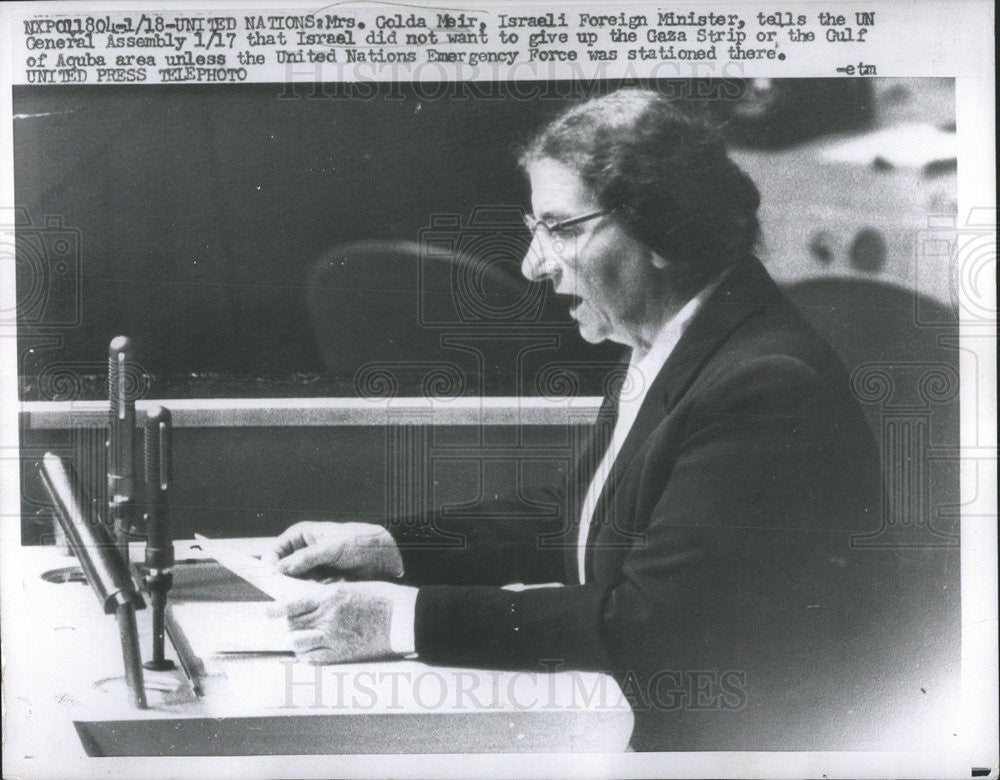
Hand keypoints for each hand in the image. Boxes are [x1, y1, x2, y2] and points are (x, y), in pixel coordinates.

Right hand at [263, 521, 403, 579]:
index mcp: (302, 535)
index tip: (271, 576)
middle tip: (296, 586)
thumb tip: (280, 568)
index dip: (270, 562)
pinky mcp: (322, 582)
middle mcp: (303, 551)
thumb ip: (306, 558)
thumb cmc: (359, 542)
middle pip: (284, 569)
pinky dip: (317, 591)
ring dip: (306, 586)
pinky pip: (310, 590)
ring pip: (296, 582)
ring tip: (322, 582)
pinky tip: (332, 585)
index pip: (276, 549)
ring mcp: (312, 568)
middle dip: (289, 579)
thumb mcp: (332, 547)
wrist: (384, 557)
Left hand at [268, 580, 415, 663]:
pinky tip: (310, 652)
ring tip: (300, 639)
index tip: (268, 612)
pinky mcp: (342, 653)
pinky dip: (307, 656)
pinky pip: (313, 659)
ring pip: (299, 642)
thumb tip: (312, 602)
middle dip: (290, 624)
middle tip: (292, 624)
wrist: (403, 617)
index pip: (294, 605)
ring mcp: (334, 637)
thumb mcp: (353, 587)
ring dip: (297, 640)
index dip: (277, 610)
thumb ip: (330, 595)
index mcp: (331, 596)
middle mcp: (328, 616)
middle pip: (294, 624)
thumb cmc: (383, 599)